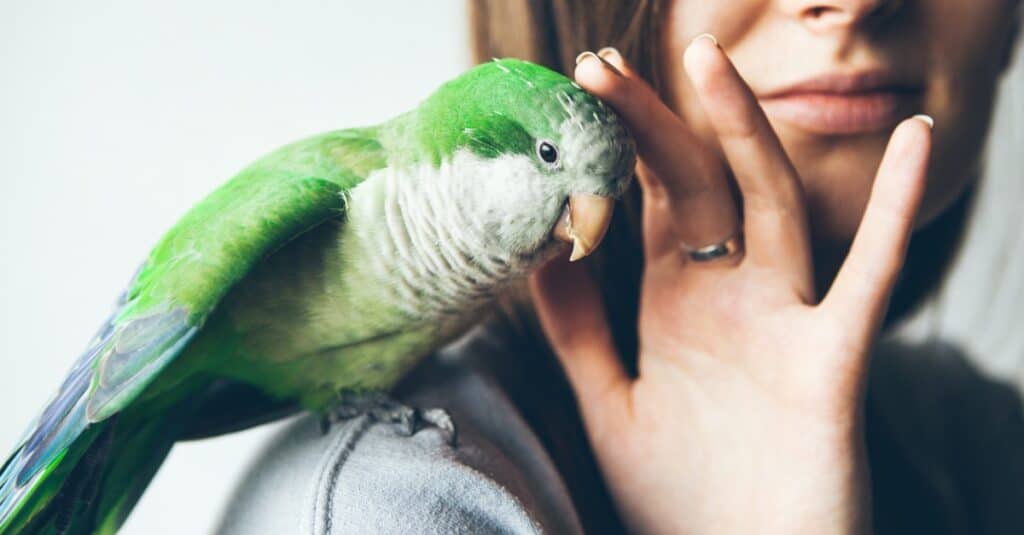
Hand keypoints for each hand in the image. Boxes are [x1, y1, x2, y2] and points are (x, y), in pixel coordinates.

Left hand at [529, 36, 931, 533]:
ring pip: (770, 205)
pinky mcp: (831, 360)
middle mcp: (730, 299)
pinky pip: (870, 278)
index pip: (648, 205)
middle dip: (651, 125)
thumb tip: (545, 259)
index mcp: (677, 307)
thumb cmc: (683, 500)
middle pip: (694, 188)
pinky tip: (915, 143)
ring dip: (742, 132)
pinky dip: (897, 211)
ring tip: (705, 60)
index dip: (613, 153)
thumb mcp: (614, 409)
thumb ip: (582, 337)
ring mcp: (784, 320)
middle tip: (599, 67)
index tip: (573, 100)